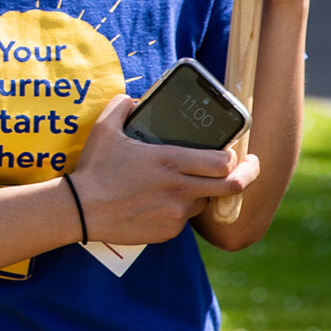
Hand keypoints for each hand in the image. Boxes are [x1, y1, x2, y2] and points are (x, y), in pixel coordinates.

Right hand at [68, 96, 257, 244]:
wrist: (81, 210)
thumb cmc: (94, 169)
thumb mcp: (104, 130)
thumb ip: (121, 107)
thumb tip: (132, 98)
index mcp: (170, 161)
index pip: (223, 162)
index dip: (235, 157)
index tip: (235, 152)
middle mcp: (179, 189)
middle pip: (231, 186)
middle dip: (247, 175)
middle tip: (250, 168)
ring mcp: (175, 213)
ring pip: (204, 202)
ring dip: (203, 193)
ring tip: (185, 184)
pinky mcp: (167, 231)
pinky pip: (183, 219)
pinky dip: (179, 209)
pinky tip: (160, 202)